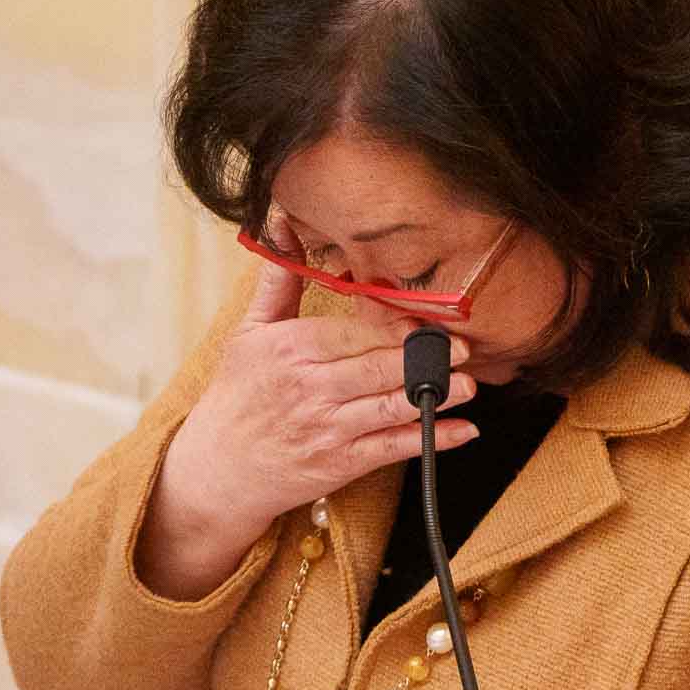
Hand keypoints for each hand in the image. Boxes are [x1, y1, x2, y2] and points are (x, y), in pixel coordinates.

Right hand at [135, 212, 481, 598]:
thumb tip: (280, 221)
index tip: (425, 318)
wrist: (219, 468)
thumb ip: (278, 280)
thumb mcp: (249, 332)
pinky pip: (394, 448)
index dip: (393, 327)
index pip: (352, 333)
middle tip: (463, 346)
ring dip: (434, 396)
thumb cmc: (239, 394)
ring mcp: (329, 428)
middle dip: (422, 358)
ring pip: (390, 407)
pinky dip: (432, 440)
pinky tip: (463, 430)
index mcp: (291, 350)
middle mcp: (311, 388)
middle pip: (377, 368)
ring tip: (469, 384)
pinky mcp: (342, 463)